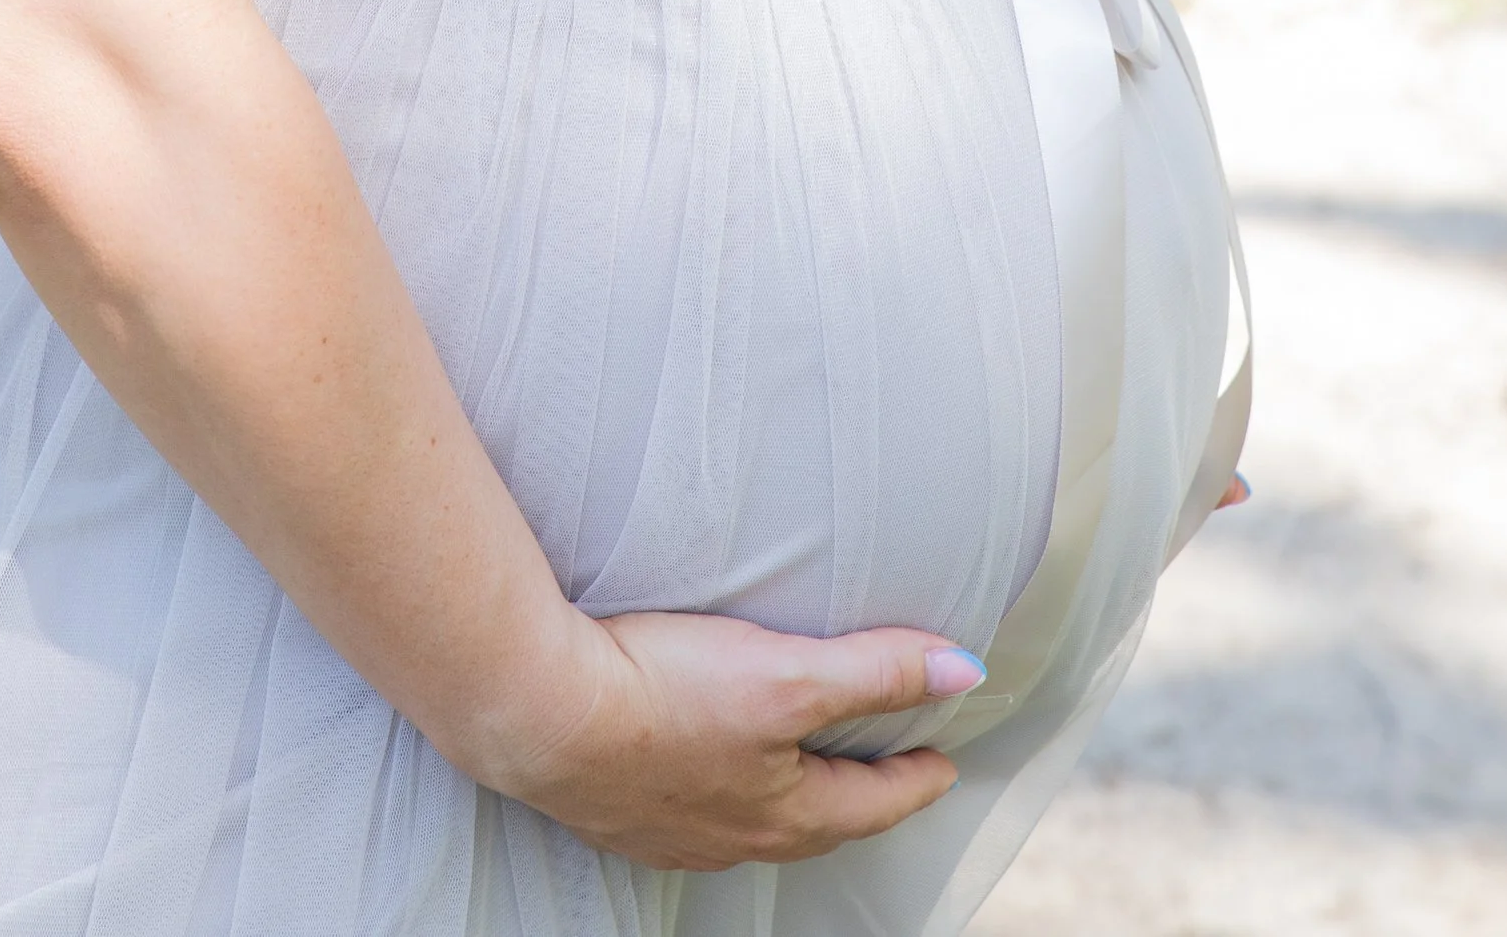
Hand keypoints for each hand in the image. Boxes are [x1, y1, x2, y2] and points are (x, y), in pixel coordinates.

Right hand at [475, 606, 982, 870]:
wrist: (541, 713)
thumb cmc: (663, 693)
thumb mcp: (787, 674)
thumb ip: (876, 672)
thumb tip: (965, 669)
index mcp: (784, 812)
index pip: (874, 803)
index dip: (916, 779)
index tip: (943, 763)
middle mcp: (734, 837)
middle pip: (817, 821)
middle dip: (858, 796)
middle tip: (885, 771)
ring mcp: (674, 831)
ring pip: (755, 822)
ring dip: (791, 797)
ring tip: (803, 769)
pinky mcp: (623, 811)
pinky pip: (696, 812)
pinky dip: (725, 792)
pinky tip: (708, 771)